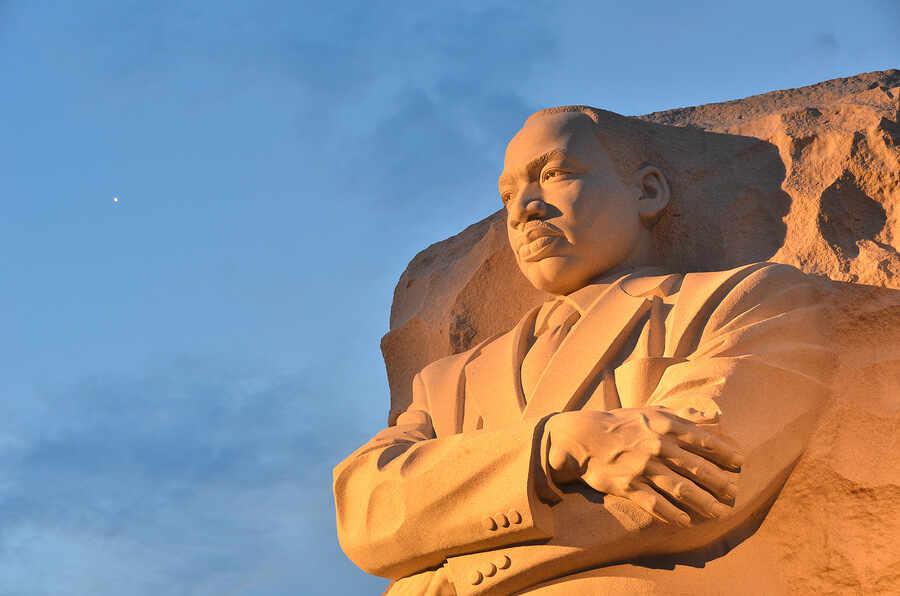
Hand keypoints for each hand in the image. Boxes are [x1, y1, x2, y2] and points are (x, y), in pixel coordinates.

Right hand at [544, 406, 742, 526]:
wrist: (583, 437)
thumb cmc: (621, 423)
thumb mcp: (651, 410)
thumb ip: (684, 414)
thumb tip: (715, 417)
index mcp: (664, 426)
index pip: (704, 441)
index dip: (725, 453)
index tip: (740, 463)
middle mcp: (657, 446)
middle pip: (697, 468)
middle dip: (720, 482)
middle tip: (735, 493)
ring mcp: (642, 467)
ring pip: (681, 488)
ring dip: (703, 502)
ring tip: (719, 513)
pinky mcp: (628, 485)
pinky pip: (655, 503)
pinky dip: (673, 514)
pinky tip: (687, 522)